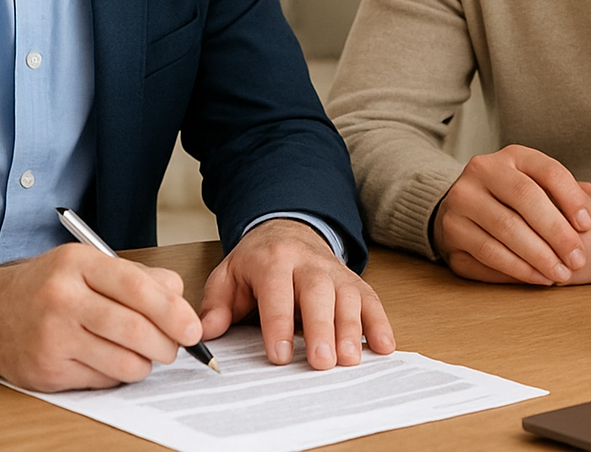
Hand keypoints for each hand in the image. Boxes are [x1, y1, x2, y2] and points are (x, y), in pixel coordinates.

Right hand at [0, 243, 200, 390]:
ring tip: (142, 354)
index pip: (138, 288)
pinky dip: (116, 374)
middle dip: (166, 345)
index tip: (192, 328)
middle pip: (135, 330)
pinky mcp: (46, 371)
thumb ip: (136, 276)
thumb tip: (179, 297)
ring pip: (123, 363)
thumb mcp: (85, 264)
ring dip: (144, 364)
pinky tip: (109, 360)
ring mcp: (52, 338)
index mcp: (77, 264)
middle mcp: (62, 299)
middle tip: (174, 347)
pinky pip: (101, 381)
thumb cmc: (43, 287)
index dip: (173, 312)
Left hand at [197, 218, 394, 369]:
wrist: (287, 229)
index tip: (281, 354)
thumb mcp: (228, 276)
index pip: (277, 291)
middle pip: (318, 292)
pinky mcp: (353, 281)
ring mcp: (334, 271)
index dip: (279, 323)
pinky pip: (371, 299)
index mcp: (272, 260)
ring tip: (351, 359)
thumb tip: (205, 333)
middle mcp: (308, 263)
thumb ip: (216, 305)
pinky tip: (384, 346)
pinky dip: (380, 323)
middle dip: (322, 327)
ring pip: (348, 296)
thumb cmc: (257, 262)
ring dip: (352, 329)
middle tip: (322, 361)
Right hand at [432, 144, 590, 284]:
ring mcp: (461, 201)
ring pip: (504, 230)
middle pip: (525, 198)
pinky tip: (537, 278)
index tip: (588, 226)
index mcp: (511, 156)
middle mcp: (481, 171)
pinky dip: (516, 269)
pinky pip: (486, 254)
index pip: (546, 170)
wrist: (462, 207)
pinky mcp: (451, 232)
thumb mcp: (536, 184)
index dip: (570, 198)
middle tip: (577, 260)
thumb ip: (563, 190)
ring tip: (560, 275)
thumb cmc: (511, 198)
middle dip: (556, 233)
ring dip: (538, 257)